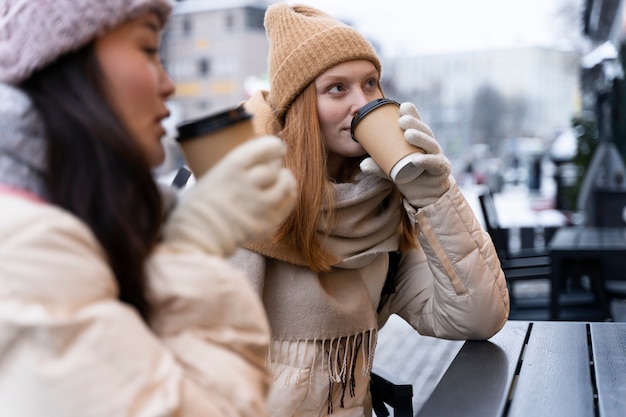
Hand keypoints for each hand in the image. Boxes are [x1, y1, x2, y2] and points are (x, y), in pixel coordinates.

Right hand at [162, 136, 296, 256]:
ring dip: (286, 180)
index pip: (266, 148)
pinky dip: (288, 196)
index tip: (278, 148)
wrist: (196, 236)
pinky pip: (287, 204)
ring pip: (285, 185)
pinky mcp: (266, 223)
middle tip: (275, 166)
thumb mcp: (214, 176)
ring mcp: (258, 205)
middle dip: (277, 165)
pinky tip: (284, 194)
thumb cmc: (199, 206)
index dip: (275, 147)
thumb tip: (262, 158)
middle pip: (274, 167)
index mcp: (232, 167)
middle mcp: (247, 183)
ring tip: (282, 180)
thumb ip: (238, 167)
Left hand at [360, 102, 450, 207]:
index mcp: (419, 139)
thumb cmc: (409, 175)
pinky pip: (435, 163)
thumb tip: (362, 165)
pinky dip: (426, 161)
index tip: (402, 106)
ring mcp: (437, 156)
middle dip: (414, 123)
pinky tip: (416, 159)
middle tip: (401, 120)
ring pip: (430, 144)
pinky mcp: (441, 170)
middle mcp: (430, 145)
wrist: (424, 195)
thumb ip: (379, 166)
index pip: (417, 123)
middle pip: (424, 130)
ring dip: (420, 137)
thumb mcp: (391, 169)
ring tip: (408, 134)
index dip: (412, 113)